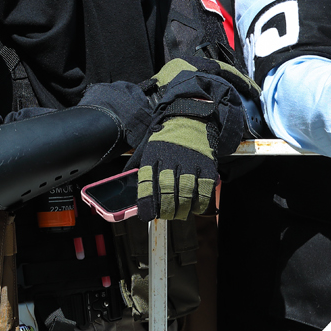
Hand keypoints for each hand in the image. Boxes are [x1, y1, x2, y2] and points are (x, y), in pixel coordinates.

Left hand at [123, 59, 250, 220]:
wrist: (193, 114)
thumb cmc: (168, 133)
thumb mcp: (148, 143)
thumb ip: (138, 160)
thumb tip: (124, 176)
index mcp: (153, 154)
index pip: (146, 181)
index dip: (146, 201)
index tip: (146, 214)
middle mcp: (171, 158)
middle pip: (166, 190)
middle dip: (166, 208)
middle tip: (166, 216)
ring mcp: (190, 161)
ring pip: (185, 191)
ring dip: (182, 208)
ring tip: (180, 214)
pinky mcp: (206, 163)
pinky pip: (204, 187)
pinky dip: (201, 200)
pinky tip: (196, 206)